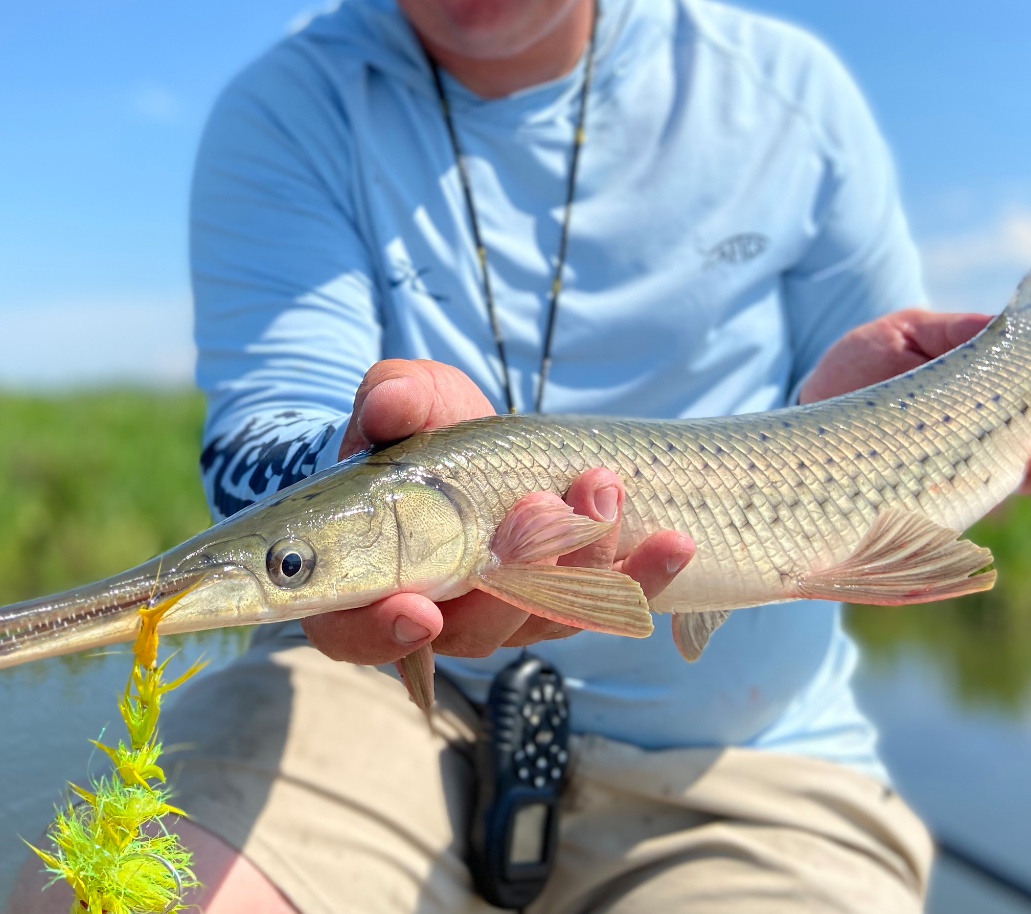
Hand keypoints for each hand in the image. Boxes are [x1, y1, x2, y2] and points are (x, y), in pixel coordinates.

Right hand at [304, 358, 694, 665]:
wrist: (473, 445)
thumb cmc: (417, 429)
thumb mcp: (403, 400)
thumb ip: (390, 399)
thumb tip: (388, 405)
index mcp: (365, 585)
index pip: (357, 632)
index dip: (383, 630)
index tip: (421, 609)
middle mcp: (436, 619)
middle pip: (475, 629)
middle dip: (517, 573)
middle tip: (543, 506)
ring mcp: (505, 617)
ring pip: (546, 619)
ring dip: (584, 564)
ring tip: (606, 491)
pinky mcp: (564, 605)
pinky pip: (604, 607)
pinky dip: (641, 578)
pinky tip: (672, 544)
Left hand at [799, 309, 1030, 495]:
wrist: (805, 409)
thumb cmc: (861, 366)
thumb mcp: (907, 333)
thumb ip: (959, 332)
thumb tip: (1016, 321)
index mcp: (999, 389)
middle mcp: (995, 435)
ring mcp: (969, 473)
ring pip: (1028, 476)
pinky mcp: (931, 503)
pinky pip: (972, 509)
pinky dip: (991, 495)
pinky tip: (1008, 472)